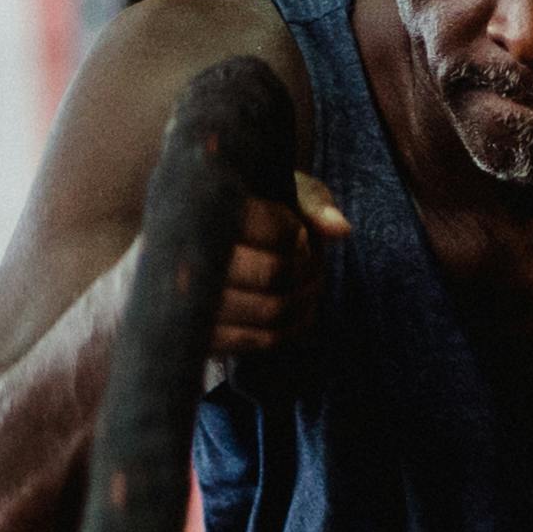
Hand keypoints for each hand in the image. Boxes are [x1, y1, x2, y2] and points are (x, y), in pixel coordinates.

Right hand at [208, 172, 351, 370]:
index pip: (270, 229)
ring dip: (305, 298)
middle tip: (308, 259)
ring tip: (309, 282)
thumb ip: (310, 204)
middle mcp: (192, 261)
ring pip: (271, 309)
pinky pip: (263, 340)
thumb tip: (340, 230)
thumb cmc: (247, 213)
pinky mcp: (206, 339)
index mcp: (205, 213)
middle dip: (304, 267)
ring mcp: (196, 305)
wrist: (196, 250)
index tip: (297, 231)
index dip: (295, 232)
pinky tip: (300, 309)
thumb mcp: (275, 191)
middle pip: (273, 273)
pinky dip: (293, 326)